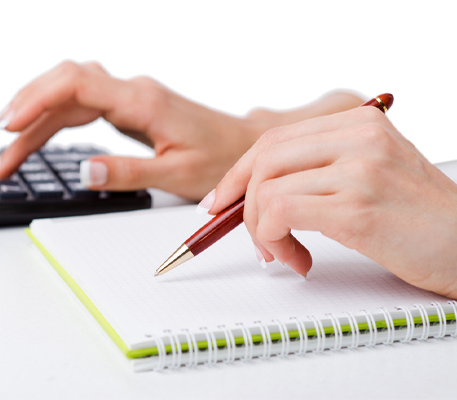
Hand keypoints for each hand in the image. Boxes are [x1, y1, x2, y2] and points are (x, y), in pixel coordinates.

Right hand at [0, 60, 363, 199]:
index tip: (8, 125)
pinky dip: (55, 118)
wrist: (243, 144)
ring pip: (68, 94)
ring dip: (35, 117)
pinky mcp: (129, 108)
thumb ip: (127, 172)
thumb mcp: (175, 173)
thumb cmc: (220, 158)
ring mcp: (129, 97)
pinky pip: (81, 104)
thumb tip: (83, 171)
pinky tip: (40, 133)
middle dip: (25, 114)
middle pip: (62, 87)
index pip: (74, 85)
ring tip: (10, 149)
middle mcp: (131, 92)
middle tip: (2, 154)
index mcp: (141, 102)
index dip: (35, 100)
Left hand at [208, 106, 456, 298]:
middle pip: (264, 159)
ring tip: (281, 252)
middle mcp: (359, 138)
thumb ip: (320, 170)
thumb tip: (257, 192)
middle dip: (240, 201)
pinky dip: (276, 241)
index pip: (275, 139)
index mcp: (358, 124)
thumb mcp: (370, 174)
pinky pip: (281, 214)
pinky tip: (298, 260)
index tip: (221, 199)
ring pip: (268, 188)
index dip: (239, 172)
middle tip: (246, 232)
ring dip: (261, 230)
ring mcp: (359, 170)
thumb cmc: (419, 219)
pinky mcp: (357, 207)